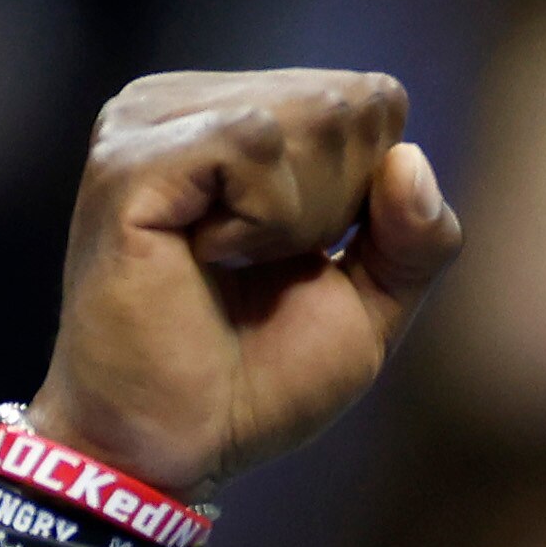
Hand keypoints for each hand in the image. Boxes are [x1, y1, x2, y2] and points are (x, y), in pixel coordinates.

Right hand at [26, 70, 461, 496]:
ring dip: (300, 217)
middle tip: (258, 270)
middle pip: (348, 101)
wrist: (176, 448)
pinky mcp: (130, 160)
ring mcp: (146, 123)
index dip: (369, 195)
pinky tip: (206, 258)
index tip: (298, 257)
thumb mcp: (369, 303)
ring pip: (309, 112)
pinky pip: (255, 143)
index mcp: (229, 115)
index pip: (369, 98)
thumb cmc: (257, 380)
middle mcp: (181, 102)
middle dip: (338, 206)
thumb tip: (409, 157)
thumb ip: (416, 235)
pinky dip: (264, 220)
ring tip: (228, 264)